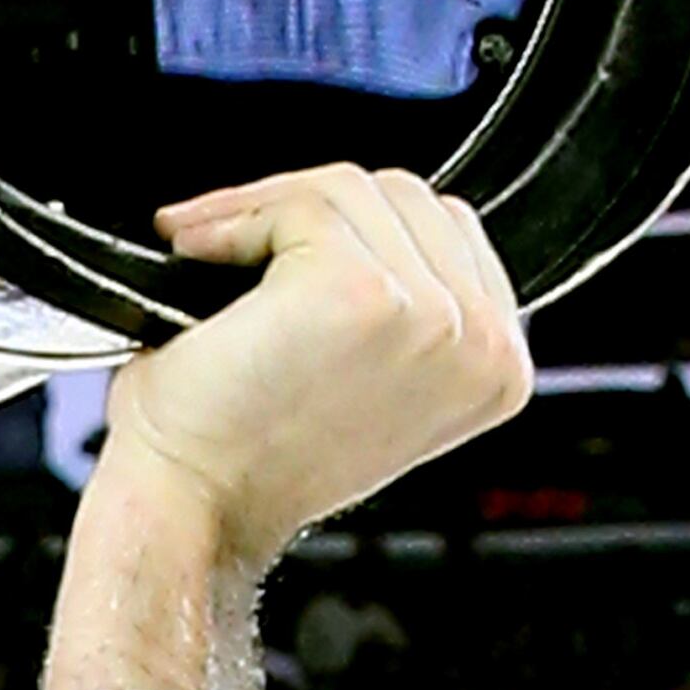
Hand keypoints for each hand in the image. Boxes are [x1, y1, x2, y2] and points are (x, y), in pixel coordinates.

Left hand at [106, 163, 532, 568]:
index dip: (351, 226)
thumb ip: (406, 301)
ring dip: (263, 212)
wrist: (191, 497)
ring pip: (349, 191)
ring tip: (209, 253)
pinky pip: (301, 204)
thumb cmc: (247, 447)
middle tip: (227, 241)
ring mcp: (432, 316)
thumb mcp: (365, 372)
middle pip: (404, 195)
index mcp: (497, 366)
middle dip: (304, 208)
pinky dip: (235, 219)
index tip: (278, 244)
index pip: (446, 226)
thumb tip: (367, 208)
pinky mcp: (365, 292)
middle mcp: (483, 344)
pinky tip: (201, 260)